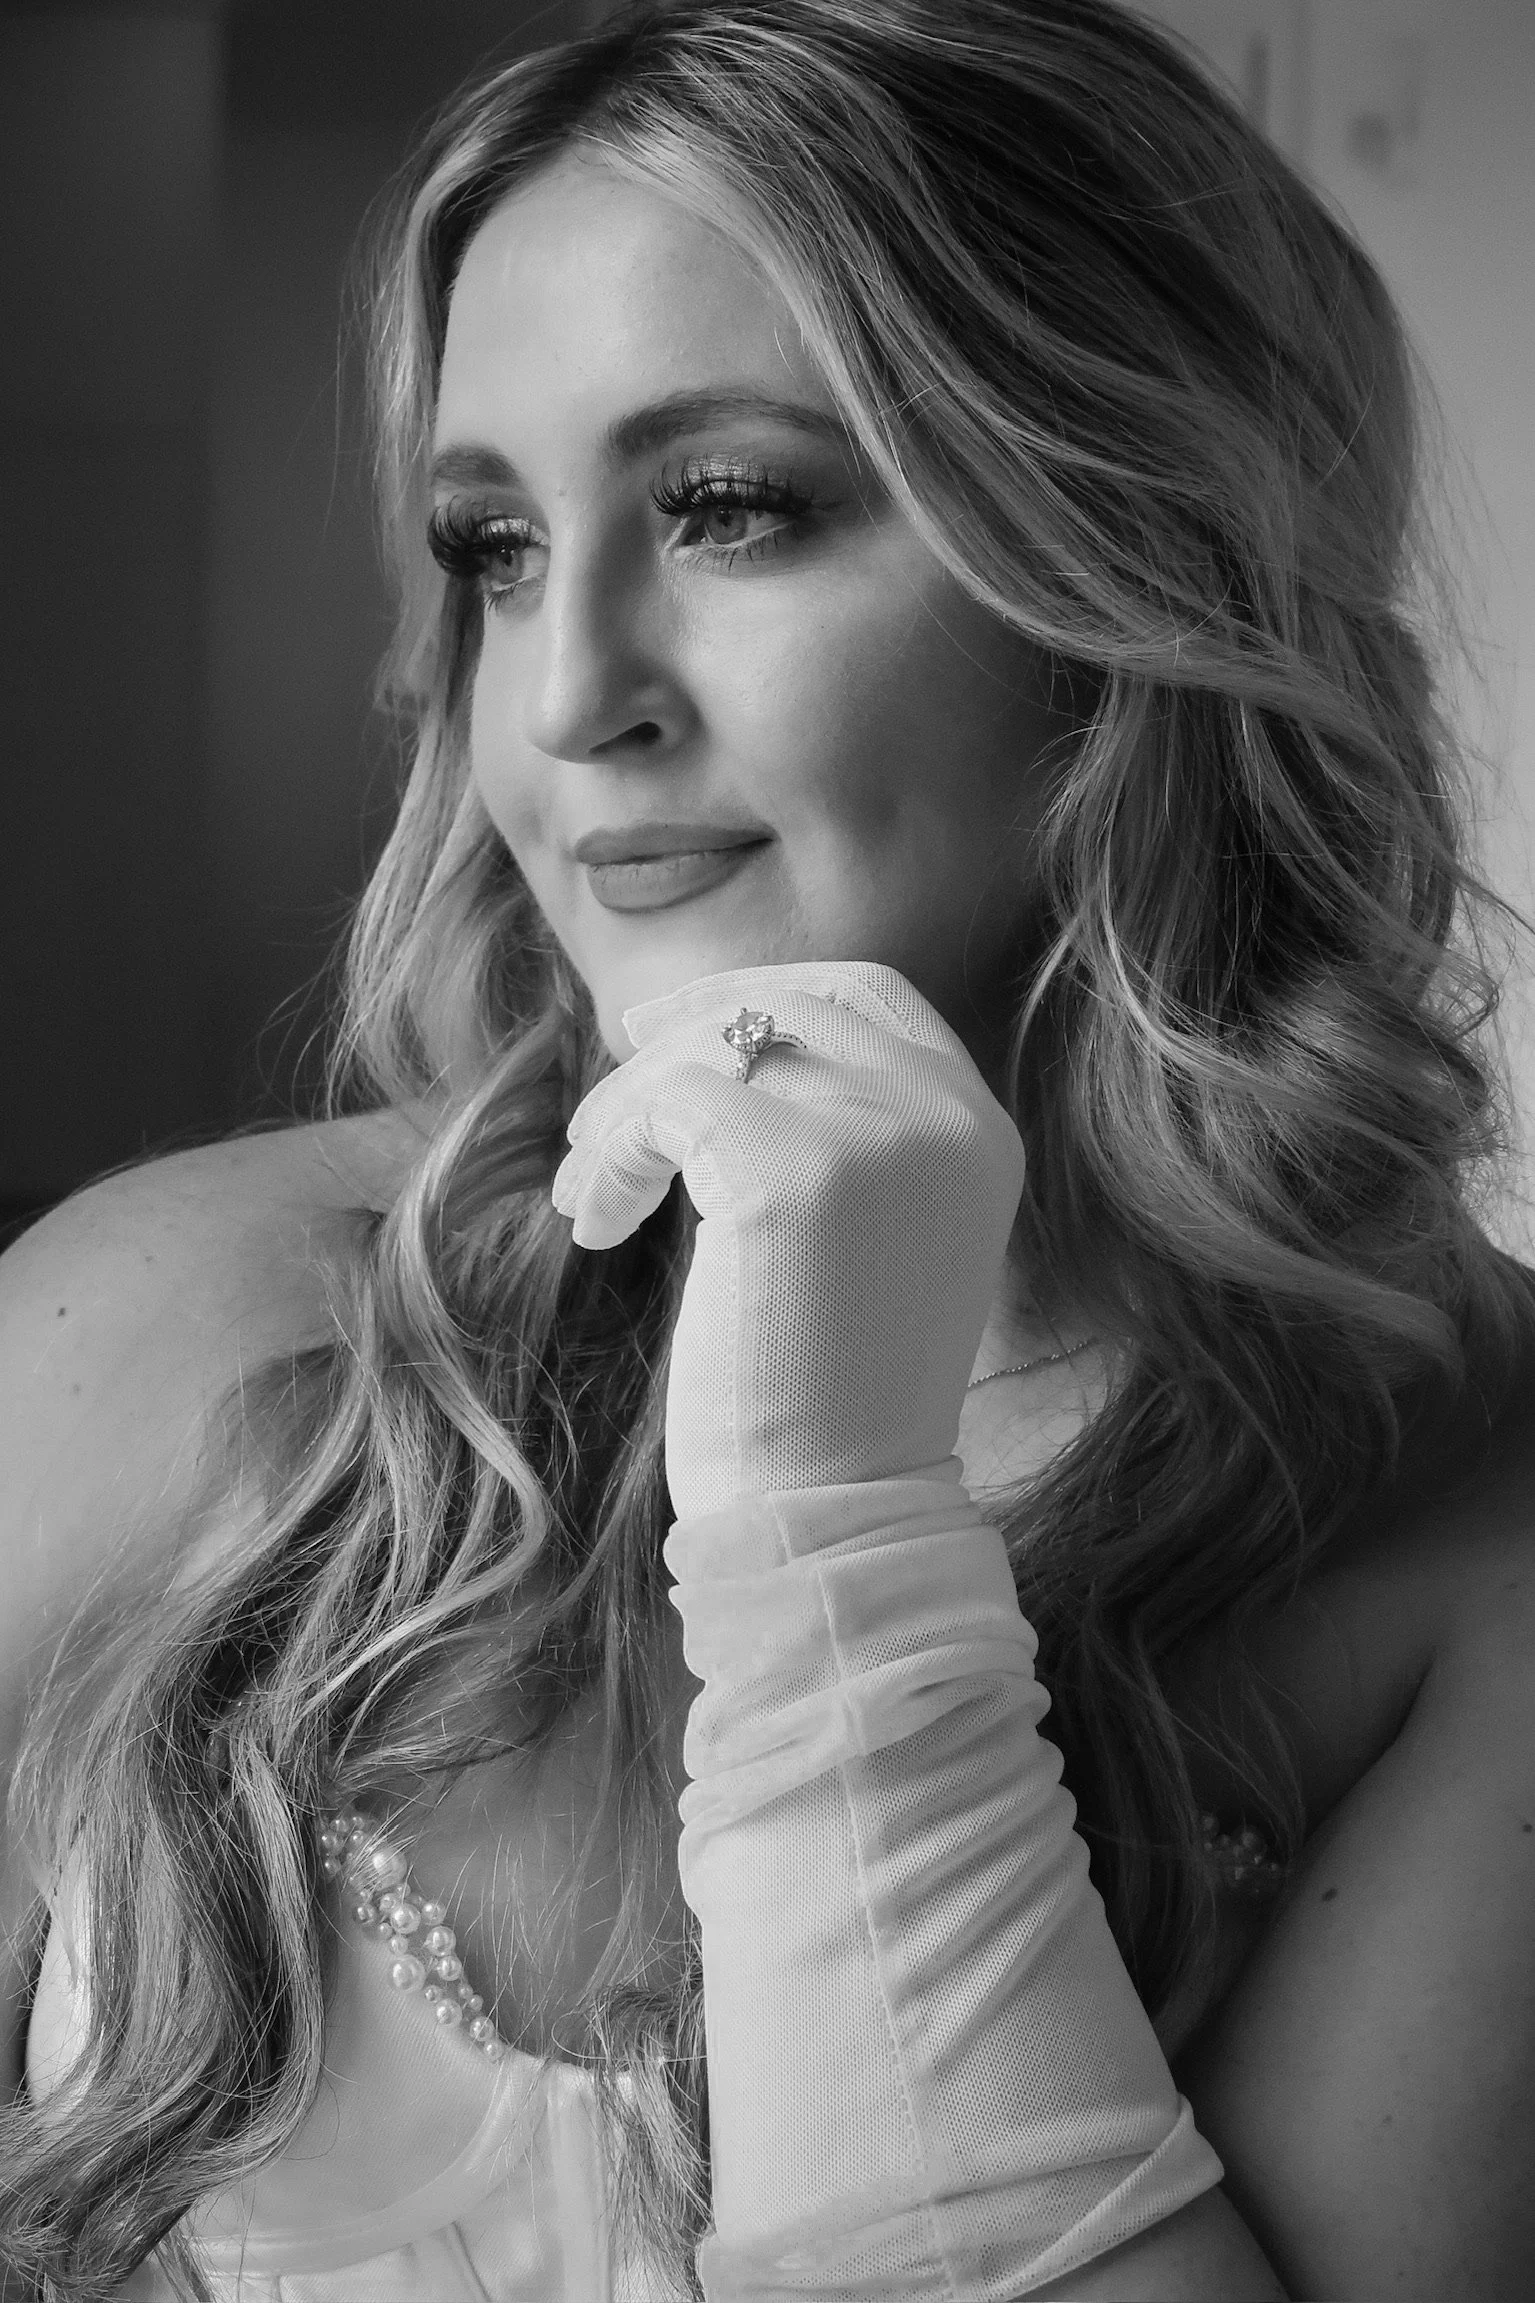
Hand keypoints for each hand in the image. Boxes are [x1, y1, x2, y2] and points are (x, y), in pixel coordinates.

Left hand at [551, 961, 1025, 1518]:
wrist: (836, 1512)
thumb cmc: (831, 1400)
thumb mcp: (873, 1240)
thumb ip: (842, 1140)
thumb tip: (727, 1052)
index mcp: (980, 1134)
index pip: (875, 1000)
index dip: (766, 994)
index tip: (676, 1024)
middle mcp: (945, 1118)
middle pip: (792, 1005)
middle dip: (686, 1032)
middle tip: (609, 1079)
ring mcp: (876, 1135)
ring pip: (719, 1050)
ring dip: (631, 1105)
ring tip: (589, 1184)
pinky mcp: (791, 1168)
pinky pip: (668, 1107)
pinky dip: (615, 1155)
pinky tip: (599, 1223)